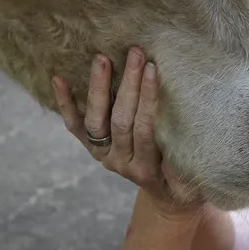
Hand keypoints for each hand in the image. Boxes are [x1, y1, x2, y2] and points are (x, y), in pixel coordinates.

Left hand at [52, 47, 200, 216]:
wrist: (166, 195)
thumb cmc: (184, 181)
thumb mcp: (191, 179)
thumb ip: (185, 162)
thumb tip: (189, 132)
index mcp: (145, 169)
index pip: (144, 129)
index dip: (148, 99)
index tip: (154, 69)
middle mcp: (119, 162)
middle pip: (120, 120)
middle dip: (128, 84)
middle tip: (135, 53)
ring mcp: (102, 154)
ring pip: (96, 119)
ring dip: (98, 86)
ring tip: (102, 58)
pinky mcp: (90, 146)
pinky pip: (74, 125)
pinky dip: (66, 102)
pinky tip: (58, 78)